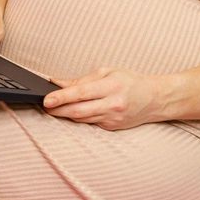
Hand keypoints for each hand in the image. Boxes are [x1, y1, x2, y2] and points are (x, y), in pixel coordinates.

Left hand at [42, 67, 163, 130]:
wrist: (155, 99)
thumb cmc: (130, 81)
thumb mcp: (108, 72)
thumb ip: (82, 79)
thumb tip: (57, 82)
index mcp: (111, 86)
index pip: (81, 93)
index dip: (61, 97)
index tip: (46, 100)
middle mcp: (112, 104)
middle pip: (78, 110)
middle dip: (58, 110)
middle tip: (43, 106)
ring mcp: (112, 118)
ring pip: (82, 119)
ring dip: (65, 115)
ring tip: (52, 109)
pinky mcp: (112, 127)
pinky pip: (90, 123)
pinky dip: (78, 118)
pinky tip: (70, 112)